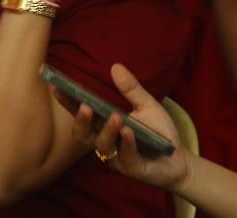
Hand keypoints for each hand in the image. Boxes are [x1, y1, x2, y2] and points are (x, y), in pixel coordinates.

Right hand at [62, 63, 189, 191]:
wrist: (179, 159)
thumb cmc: (159, 132)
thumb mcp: (146, 106)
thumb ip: (131, 89)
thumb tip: (115, 66)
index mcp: (104, 124)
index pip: (82, 113)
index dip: (68, 103)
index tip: (57, 88)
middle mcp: (105, 141)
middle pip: (83, 133)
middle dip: (80, 121)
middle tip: (85, 106)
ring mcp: (116, 157)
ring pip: (102, 145)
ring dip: (107, 130)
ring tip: (115, 117)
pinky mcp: (132, 168)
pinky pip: (126, 156)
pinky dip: (127, 143)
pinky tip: (129, 132)